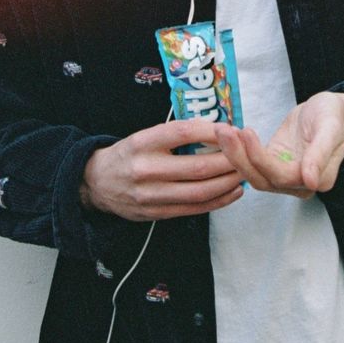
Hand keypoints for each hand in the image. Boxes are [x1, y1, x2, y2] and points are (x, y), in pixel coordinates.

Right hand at [80, 119, 243, 221]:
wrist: (97, 183)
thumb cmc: (128, 154)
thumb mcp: (144, 135)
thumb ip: (175, 134)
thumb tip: (215, 128)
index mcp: (142, 142)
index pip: (182, 133)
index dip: (210, 131)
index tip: (231, 128)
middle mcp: (146, 169)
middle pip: (196, 168)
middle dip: (228, 161)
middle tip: (246, 153)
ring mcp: (151, 195)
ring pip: (199, 192)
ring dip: (227, 183)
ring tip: (244, 173)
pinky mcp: (157, 214)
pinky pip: (194, 209)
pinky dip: (218, 201)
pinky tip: (233, 192)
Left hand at [216, 91, 343, 196]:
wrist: (328, 111)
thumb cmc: (333, 117)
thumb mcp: (331, 128)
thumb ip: (321, 154)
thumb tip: (312, 182)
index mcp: (318, 179)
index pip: (281, 176)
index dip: (260, 158)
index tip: (246, 133)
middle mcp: (299, 184)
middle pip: (262, 178)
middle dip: (240, 157)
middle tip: (225, 132)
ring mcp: (284, 175)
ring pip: (254, 173)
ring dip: (235, 154)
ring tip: (223, 131)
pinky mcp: (273, 164)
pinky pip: (252, 163)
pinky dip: (238, 150)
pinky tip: (228, 134)